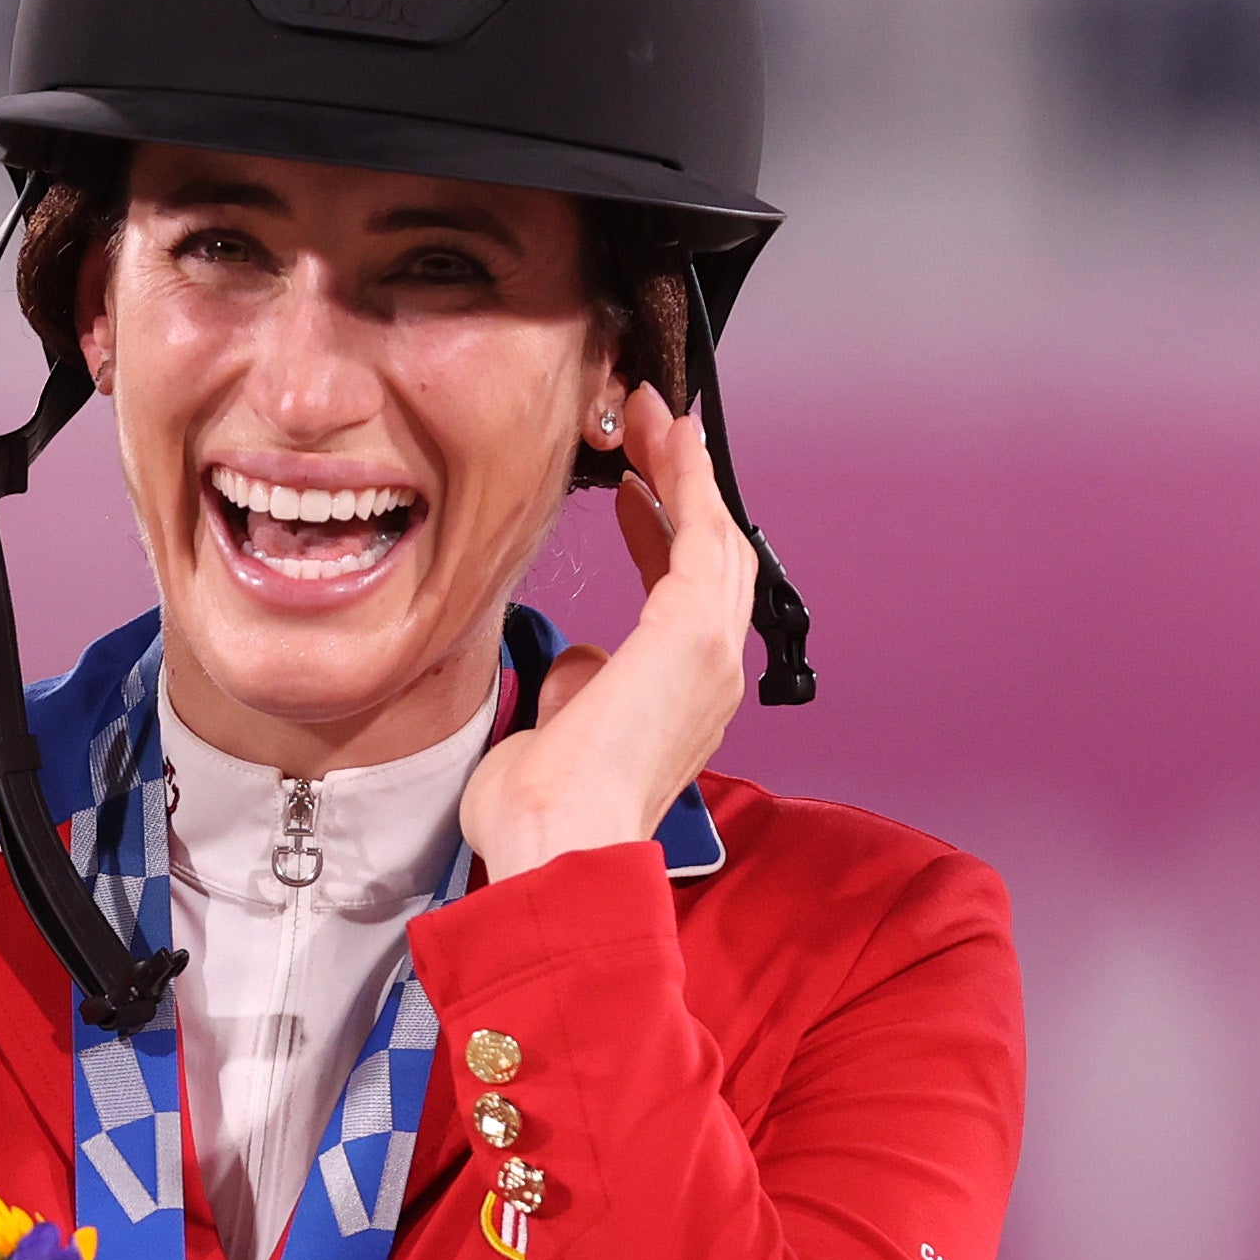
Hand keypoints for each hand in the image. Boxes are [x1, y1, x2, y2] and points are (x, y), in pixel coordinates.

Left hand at [457, 378, 755, 881]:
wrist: (560, 842)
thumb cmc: (545, 814)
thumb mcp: (559, 734)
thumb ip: (579, 690)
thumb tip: (580, 660)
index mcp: (685, 703)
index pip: (683, 599)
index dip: (663, 536)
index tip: (633, 494)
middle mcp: (715, 677)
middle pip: (714, 557)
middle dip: (683, 487)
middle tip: (646, 433)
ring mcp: (713, 654)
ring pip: (714, 537)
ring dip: (685, 471)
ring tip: (652, 418)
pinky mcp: (694, 631)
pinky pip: (702, 533)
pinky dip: (687, 480)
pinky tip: (664, 439)